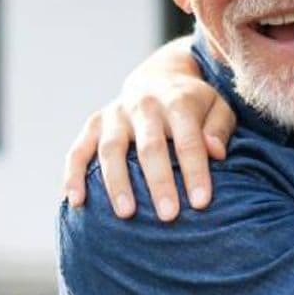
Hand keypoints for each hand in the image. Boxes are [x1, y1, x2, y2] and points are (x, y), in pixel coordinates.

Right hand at [62, 81, 235, 220]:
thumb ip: (219, 128)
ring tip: (126, 214)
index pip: (188, 140)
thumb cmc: (195, 104)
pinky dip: (74, 175)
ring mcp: (115, 115)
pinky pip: (78, 150)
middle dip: (159, 182)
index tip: (201, 203)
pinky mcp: (93, 124)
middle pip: (150, 147)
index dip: (195, 172)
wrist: (159, 78)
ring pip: (111, 149)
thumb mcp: (218, 107)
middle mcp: (144, 106)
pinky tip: (76, 202)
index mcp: (178, 102)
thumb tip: (216, 152)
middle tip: (168, 216)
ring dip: (117, 183)